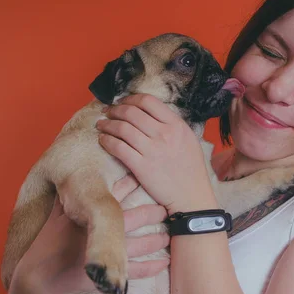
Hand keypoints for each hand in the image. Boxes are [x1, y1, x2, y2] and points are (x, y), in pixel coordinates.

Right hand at [12, 175, 170, 293]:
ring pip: (141, 244)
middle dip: (154, 212)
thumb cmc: (50, 242)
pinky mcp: (108, 275)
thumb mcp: (58, 215)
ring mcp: (106, 255)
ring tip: (169, 234)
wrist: (40, 277)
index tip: (148, 176)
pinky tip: (165, 262)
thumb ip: (69, 195)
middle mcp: (100, 233)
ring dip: (157, 239)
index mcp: (89, 216)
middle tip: (166, 208)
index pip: (115, 195)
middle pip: (135, 218)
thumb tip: (74, 172)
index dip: (133, 184)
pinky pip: (137, 272)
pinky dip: (153, 267)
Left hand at [96, 94, 217, 213]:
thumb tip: (149, 114)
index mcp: (176, 125)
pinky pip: (118, 148)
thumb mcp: (188, 139)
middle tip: (108, 112)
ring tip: (101, 125)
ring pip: (122, 128)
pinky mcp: (141, 166)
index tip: (122, 103)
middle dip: (115, 110)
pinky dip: (107, 141)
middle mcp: (164, 134)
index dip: (130, 99)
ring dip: (107, 124)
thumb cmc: (191, 168)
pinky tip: (103, 140)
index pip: (148, 101)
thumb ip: (171, 125)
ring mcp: (152, 150)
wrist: (191, 194)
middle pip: (131, 112)